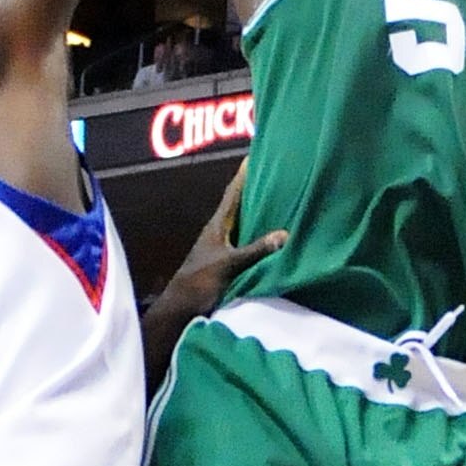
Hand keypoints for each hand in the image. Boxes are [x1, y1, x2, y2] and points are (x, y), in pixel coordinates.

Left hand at [154, 161, 286, 323]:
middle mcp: (219, 232)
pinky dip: (256, 233)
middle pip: (238, 205)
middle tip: (271, 173)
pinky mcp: (224, 261)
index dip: (243, 176)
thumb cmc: (200, 283)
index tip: (254, 157)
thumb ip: (256, 250)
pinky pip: (244, 240)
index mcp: (217, 226)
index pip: (233, 194)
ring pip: (241, 222)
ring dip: (255, 211)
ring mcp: (221, 247)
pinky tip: (268, 235)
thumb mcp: (230, 265)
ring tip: (275, 198)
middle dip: (252, 189)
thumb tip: (285, 234)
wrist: (181, 308)